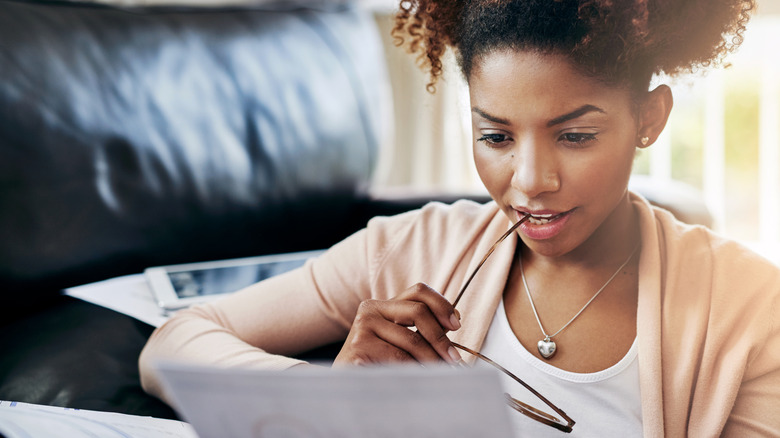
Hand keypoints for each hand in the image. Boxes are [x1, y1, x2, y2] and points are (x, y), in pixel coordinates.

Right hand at [333, 283, 461, 366]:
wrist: (342, 384)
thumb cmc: (374, 364)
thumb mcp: (398, 340)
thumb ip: (420, 329)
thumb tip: (453, 321)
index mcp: (382, 305)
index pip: (418, 291)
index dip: (441, 304)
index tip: (457, 324)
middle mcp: (370, 310)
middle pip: (418, 311)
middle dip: (440, 337)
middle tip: (454, 359)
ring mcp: (362, 328)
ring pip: (411, 340)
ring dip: (432, 359)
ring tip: (441, 372)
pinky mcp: (360, 348)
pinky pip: (399, 359)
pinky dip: (415, 370)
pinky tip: (419, 378)